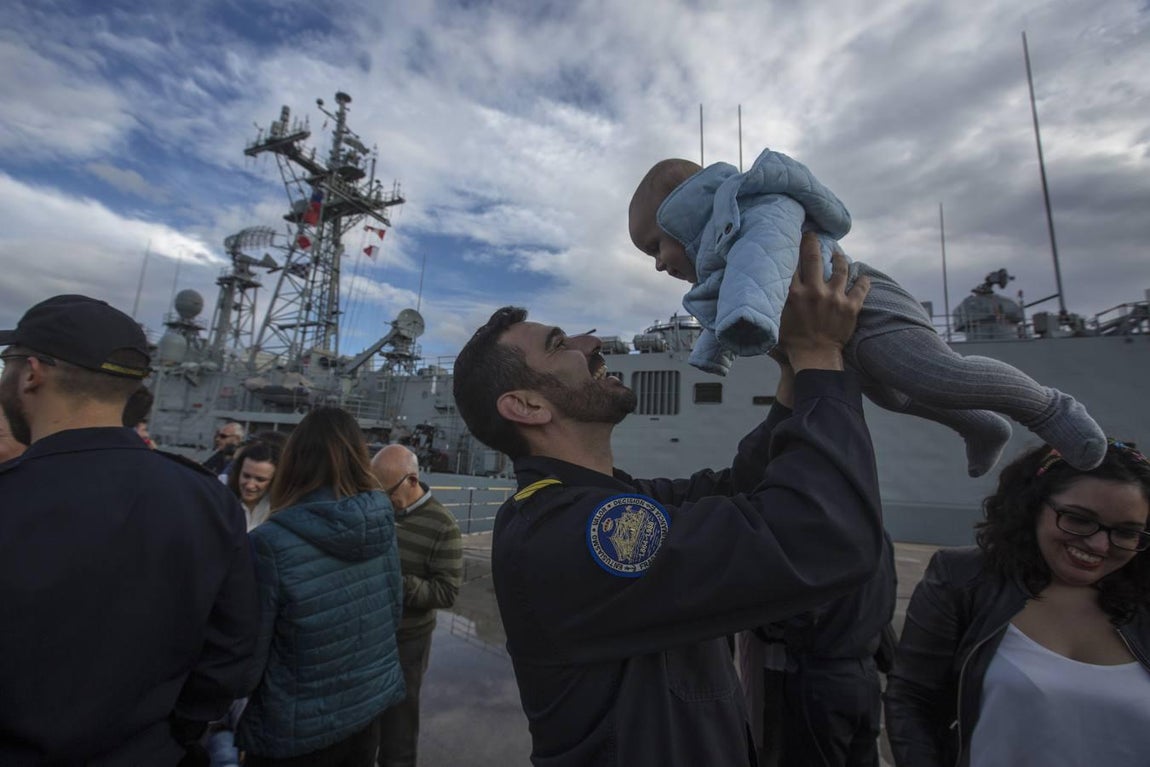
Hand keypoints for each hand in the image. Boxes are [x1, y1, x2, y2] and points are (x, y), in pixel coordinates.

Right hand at [776, 233, 868, 370]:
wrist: (816, 359)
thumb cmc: (792, 342)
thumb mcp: (775, 320)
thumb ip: (773, 303)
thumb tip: (761, 290)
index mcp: (794, 294)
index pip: (792, 263)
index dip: (791, 247)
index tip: (791, 236)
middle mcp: (815, 291)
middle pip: (814, 257)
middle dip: (812, 241)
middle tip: (812, 234)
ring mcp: (835, 298)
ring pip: (841, 268)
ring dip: (839, 258)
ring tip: (838, 253)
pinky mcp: (851, 307)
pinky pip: (861, 288)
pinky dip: (863, 280)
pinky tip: (862, 275)